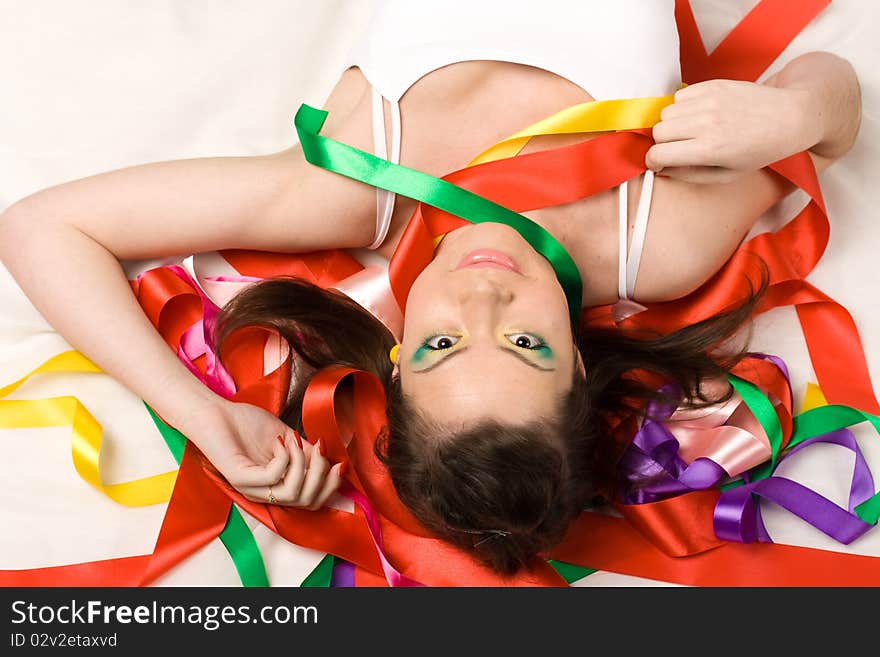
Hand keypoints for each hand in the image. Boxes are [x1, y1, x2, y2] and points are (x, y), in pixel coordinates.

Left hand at [185, 400, 343, 508]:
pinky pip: (273, 477)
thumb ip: (305, 451)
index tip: (339, 462)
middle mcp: (264, 493)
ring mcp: (251, 488)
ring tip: (295, 441)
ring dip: (302, 464)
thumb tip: (331, 458)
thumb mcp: (286, 437)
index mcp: (276, 486)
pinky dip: (284, 456)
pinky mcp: (239, 478)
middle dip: (321, 474)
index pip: (311, 503)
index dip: (330, 487)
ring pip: (292, 493)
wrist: (214, 412)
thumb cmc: (246, 423)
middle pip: (306, 501)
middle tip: (319, 448)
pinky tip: (279, 440)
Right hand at [646, 79, 817, 183]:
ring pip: (666, 112)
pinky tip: (699, 114)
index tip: (659, 163)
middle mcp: (706, 123)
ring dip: (672, 123)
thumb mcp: (727, 174)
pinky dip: (682, 106)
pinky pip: (679, 96)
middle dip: (663, 142)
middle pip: (658, 131)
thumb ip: (690, 174)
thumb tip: (662, 170)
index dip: (653, 161)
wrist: (791, 117)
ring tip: (690, 130)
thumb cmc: (759, 151)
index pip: (658, 153)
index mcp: (709, 149)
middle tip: (678, 147)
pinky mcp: (713, 84)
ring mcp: (709, 100)